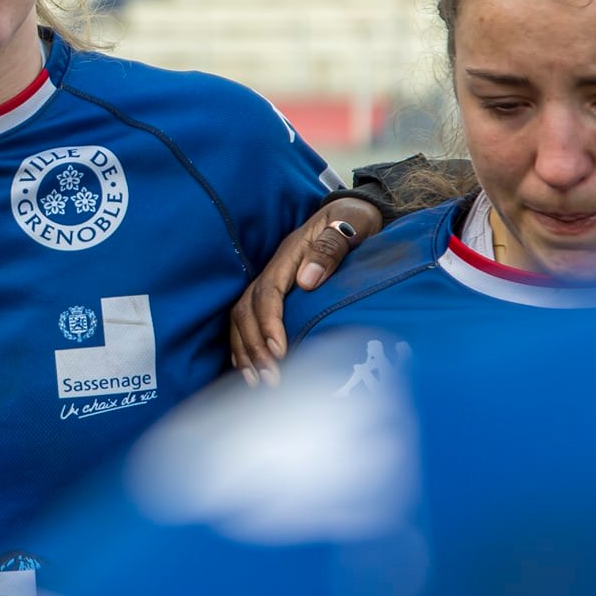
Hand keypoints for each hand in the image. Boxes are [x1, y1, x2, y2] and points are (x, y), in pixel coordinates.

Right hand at [229, 197, 380, 386]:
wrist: (352, 213)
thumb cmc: (354, 221)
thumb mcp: (350, 225)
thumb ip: (330, 248)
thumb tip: (306, 280)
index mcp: (289, 256)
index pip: (268, 293)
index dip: (269, 324)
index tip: (279, 351)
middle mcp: (274, 270)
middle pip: (247, 311)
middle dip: (255, 347)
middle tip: (270, 379)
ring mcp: (271, 281)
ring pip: (241, 318)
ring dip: (245, 352)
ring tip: (256, 382)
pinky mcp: (274, 293)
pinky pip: (247, 320)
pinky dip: (244, 346)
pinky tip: (249, 368)